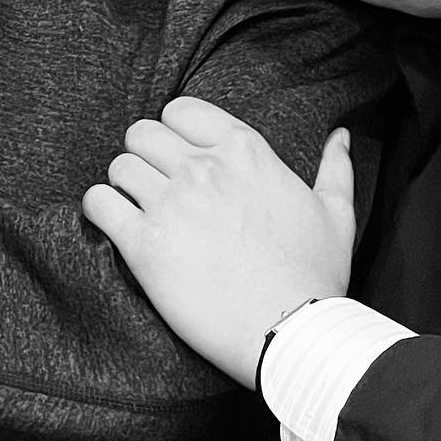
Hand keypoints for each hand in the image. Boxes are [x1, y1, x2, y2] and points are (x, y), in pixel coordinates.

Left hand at [82, 97, 354, 387]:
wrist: (291, 331)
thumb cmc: (315, 275)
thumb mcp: (337, 213)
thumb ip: (335, 167)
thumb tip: (341, 136)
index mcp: (245, 151)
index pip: (180, 109)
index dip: (173, 130)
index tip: (179, 155)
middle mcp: (204, 168)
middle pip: (141, 133)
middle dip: (144, 155)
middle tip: (154, 185)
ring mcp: (172, 203)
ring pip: (119, 166)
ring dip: (123, 185)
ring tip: (137, 209)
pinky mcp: (145, 244)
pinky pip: (99, 205)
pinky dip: (100, 211)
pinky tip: (116, 226)